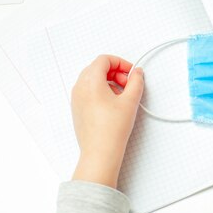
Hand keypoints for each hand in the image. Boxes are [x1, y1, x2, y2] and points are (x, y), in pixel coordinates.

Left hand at [71, 55, 143, 187]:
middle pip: (97, 67)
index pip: (104, 59)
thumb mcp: (130, 101)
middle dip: (115, 72)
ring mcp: (76, 98)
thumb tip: (137, 73)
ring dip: (108, 81)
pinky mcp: (77, 108)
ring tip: (122, 96)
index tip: (131, 72)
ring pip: (92, 79)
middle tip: (128, 84)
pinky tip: (113, 104)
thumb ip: (136, 82)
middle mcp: (80, 87)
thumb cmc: (112, 129)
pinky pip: (88, 90)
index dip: (120, 62)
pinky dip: (101, 90)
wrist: (100, 152)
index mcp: (90, 81)